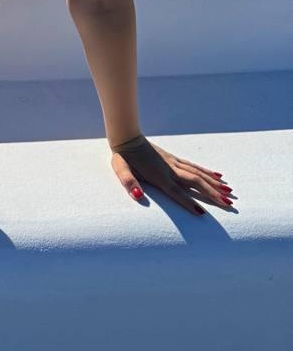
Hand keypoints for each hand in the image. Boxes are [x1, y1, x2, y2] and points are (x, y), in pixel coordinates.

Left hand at [110, 134, 235, 216]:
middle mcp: (170, 170)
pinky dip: (207, 172)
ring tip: (230, 193)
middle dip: (212, 194)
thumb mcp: (120, 170)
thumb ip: (128, 182)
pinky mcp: (174, 158)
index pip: (176, 192)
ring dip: (214, 184)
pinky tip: (218, 176)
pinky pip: (194, 166)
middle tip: (229, 205)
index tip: (202, 213)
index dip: (188, 202)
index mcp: (158, 176)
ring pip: (198, 174)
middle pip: (195, 183)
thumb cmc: (123, 158)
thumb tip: (137, 195)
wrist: (127, 138)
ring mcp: (174, 163)